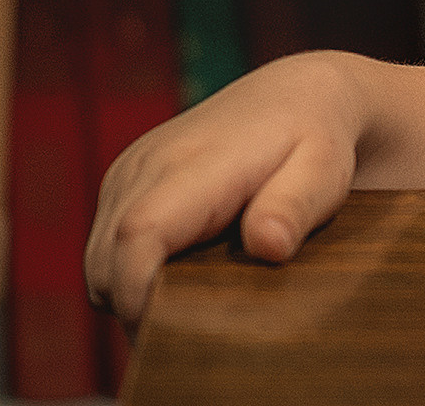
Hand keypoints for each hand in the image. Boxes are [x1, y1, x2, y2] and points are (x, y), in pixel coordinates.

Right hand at [84, 50, 367, 325]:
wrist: (298, 93)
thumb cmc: (316, 138)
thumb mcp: (324, 171)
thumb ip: (295, 206)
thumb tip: (267, 245)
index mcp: (194, 161)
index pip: (137, 234)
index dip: (141, 293)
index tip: (172, 332)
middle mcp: (147, 162)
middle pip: (106, 262)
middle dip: (137, 308)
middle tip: (194, 332)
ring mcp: (129, 171)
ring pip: (99, 262)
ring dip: (132, 292)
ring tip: (192, 302)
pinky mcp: (124, 181)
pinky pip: (105, 248)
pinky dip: (131, 272)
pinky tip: (181, 272)